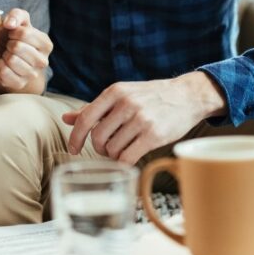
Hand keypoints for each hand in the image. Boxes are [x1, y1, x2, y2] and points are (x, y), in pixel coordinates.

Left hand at [0, 9, 52, 93]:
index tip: (11, 34)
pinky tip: (1, 63)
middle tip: (8, 45)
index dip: (13, 32)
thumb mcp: (19, 21)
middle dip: (8, 43)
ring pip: (11, 60)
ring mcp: (32, 74)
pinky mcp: (20, 84)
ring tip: (6, 54)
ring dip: (4, 55)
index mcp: (46, 44)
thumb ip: (16, 15)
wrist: (8, 58)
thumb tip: (10, 24)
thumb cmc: (14, 37)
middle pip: (17, 47)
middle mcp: (43, 61)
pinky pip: (5, 73)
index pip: (25, 33)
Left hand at [62, 72, 226, 164]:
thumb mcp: (122, 95)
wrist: (187, 96)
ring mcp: (141, 119)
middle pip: (97, 138)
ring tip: (123, 148)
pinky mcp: (154, 135)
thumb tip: (66, 119)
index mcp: (115, 91)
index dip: (75, 137)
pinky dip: (124, 162)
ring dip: (114, 155)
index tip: (73, 149)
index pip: (86, 118)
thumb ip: (94, 108)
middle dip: (99, 148)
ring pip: (112, 149)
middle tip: (107, 148)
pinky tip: (129, 158)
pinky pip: (127, 158)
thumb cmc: (151, 97)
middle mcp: (126, 104)